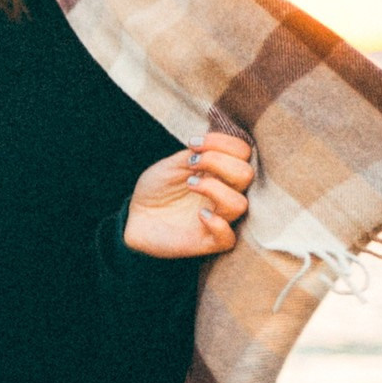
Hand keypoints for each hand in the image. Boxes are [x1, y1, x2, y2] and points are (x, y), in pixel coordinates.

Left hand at [123, 131, 253, 258]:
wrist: (136, 217)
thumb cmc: (157, 189)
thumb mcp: (172, 164)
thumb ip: (198, 153)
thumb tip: (215, 141)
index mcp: (220, 172)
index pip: (243, 152)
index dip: (223, 142)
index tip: (192, 143)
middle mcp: (225, 193)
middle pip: (246, 174)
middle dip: (218, 162)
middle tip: (191, 163)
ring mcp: (220, 217)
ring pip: (240, 204)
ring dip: (214, 189)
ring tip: (190, 184)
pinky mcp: (209, 241)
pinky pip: (228, 238)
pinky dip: (216, 224)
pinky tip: (199, 215)